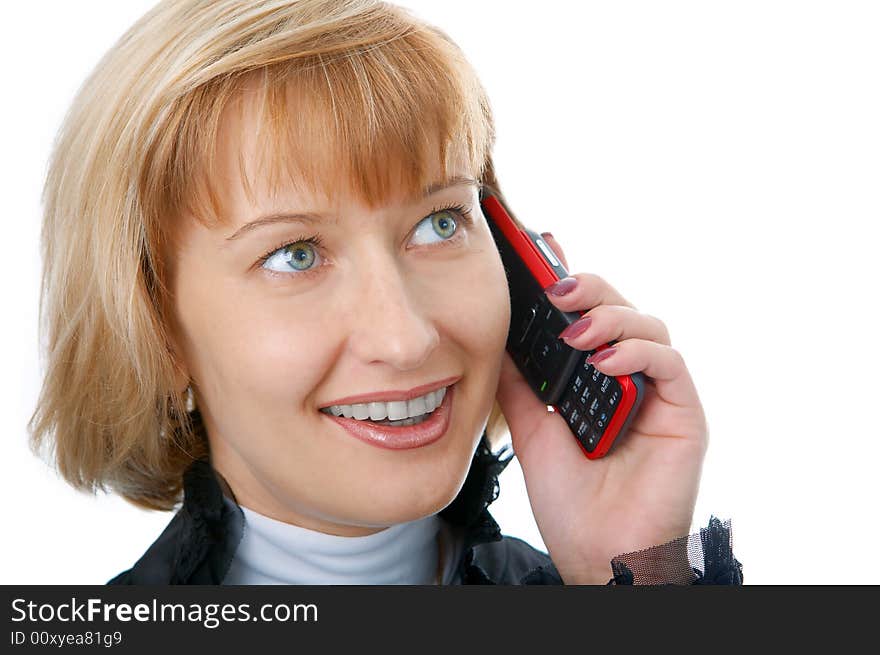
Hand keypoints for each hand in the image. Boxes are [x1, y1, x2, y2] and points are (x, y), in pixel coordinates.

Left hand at [494, 233, 708, 583]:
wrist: (597, 554)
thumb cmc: (570, 500)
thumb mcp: (532, 429)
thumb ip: (521, 384)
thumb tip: (496, 337)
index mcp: (596, 380)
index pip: (588, 317)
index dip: (571, 282)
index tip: (542, 251)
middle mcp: (630, 380)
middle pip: (620, 310)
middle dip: (588, 289)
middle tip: (554, 287)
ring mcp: (658, 394)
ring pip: (649, 326)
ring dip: (610, 317)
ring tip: (574, 332)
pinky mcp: (684, 413)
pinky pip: (669, 363)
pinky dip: (636, 352)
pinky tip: (604, 362)